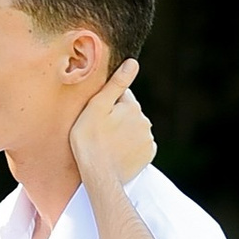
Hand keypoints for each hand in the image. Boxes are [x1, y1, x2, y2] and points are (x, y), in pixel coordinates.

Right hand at [68, 57, 155, 195]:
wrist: (99, 175)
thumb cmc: (90, 140)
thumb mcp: (96, 107)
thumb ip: (117, 84)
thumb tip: (133, 63)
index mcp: (132, 106)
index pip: (120, 95)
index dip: (106, 103)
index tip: (96, 115)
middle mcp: (144, 120)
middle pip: (128, 112)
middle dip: (116, 118)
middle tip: (98, 131)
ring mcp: (148, 139)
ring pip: (134, 128)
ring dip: (123, 132)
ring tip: (106, 144)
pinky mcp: (148, 154)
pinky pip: (139, 144)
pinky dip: (130, 146)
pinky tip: (117, 152)